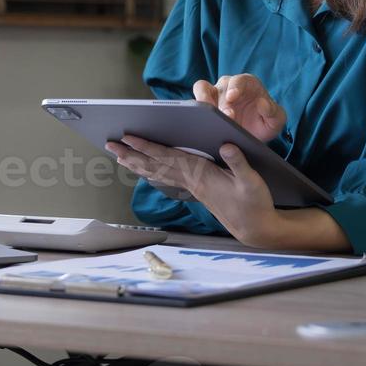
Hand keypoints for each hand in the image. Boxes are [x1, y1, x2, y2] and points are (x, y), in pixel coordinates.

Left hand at [107, 134, 281, 245]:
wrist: (255, 228)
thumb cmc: (254, 203)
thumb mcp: (252, 181)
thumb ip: (238, 163)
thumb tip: (226, 145)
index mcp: (201, 174)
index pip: (168, 157)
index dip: (147, 147)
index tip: (128, 138)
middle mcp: (191, 180)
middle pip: (155, 165)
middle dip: (132, 154)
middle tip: (110, 145)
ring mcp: (191, 186)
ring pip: (158, 173)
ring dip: (137, 163)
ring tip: (119, 156)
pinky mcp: (196, 190)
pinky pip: (167, 179)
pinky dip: (152, 172)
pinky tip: (144, 170)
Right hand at [196, 75, 285, 142]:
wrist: (255, 133)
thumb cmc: (265, 122)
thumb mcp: (276, 120)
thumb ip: (274, 112)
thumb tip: (263, 103)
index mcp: (248, 83)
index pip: (240, 81)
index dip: (235, 87)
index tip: (232, 97)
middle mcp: (229, 85)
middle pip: (221, 87)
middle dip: (222, 102)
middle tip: (226, 117)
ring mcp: (215, 94)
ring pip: (202, 89)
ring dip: (203, 101)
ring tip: (206, 116)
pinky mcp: (205, 105)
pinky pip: (196, 102)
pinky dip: (195, 108)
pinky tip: (199, 121)